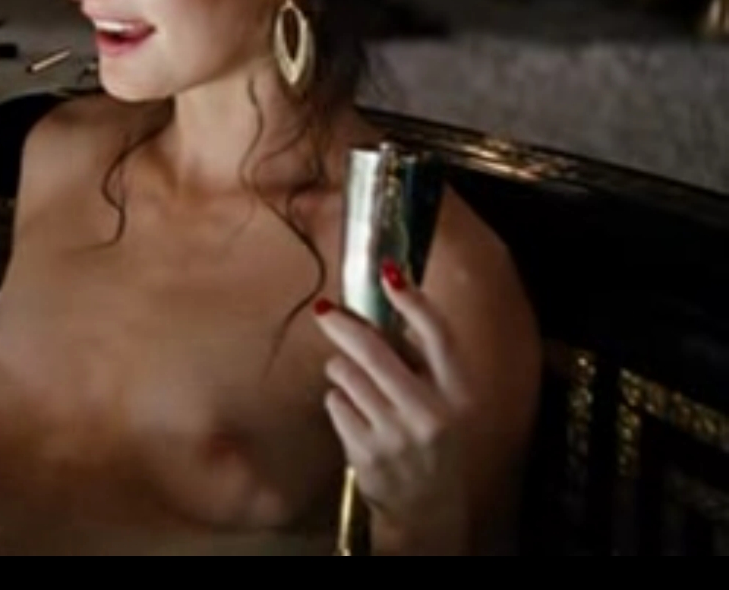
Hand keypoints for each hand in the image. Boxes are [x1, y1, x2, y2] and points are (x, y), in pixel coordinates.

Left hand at [315, 260, 472, 553]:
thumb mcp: (446, 406)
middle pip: (375, 350)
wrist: (428, 511)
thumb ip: (422, 365)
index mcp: (460, 396)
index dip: (413, 302)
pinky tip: (354, 416)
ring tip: (353, 382)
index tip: (389, 273)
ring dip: (341, 370)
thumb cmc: (433, 445)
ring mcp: (396, 434)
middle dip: (343, 324)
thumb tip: (383, 310)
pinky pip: (335, 403)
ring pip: (347, 374)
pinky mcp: (365, 450)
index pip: (438, 337)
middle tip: (325, 311)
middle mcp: (431, 413)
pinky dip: (338, 402)